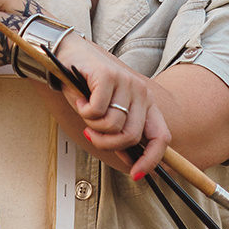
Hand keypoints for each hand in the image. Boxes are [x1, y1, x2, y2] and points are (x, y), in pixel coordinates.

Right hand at [53, 34, 170, 178]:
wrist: (68, 54)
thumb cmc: (87, 86)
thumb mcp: (107, 113)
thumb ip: (120, 133)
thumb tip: (131, 161)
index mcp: (146, 102)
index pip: (160, 136)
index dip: (150, 160)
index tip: (136, 174)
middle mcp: (141, 92)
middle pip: (131, 136)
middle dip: (107, 144)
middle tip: (91, 134)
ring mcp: (126, 82)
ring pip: (113, 126)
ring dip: (93, 126)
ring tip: (86, 111)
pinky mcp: (108, 76)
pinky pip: (96, 112)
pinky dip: (83, 111)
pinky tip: (81, 100)